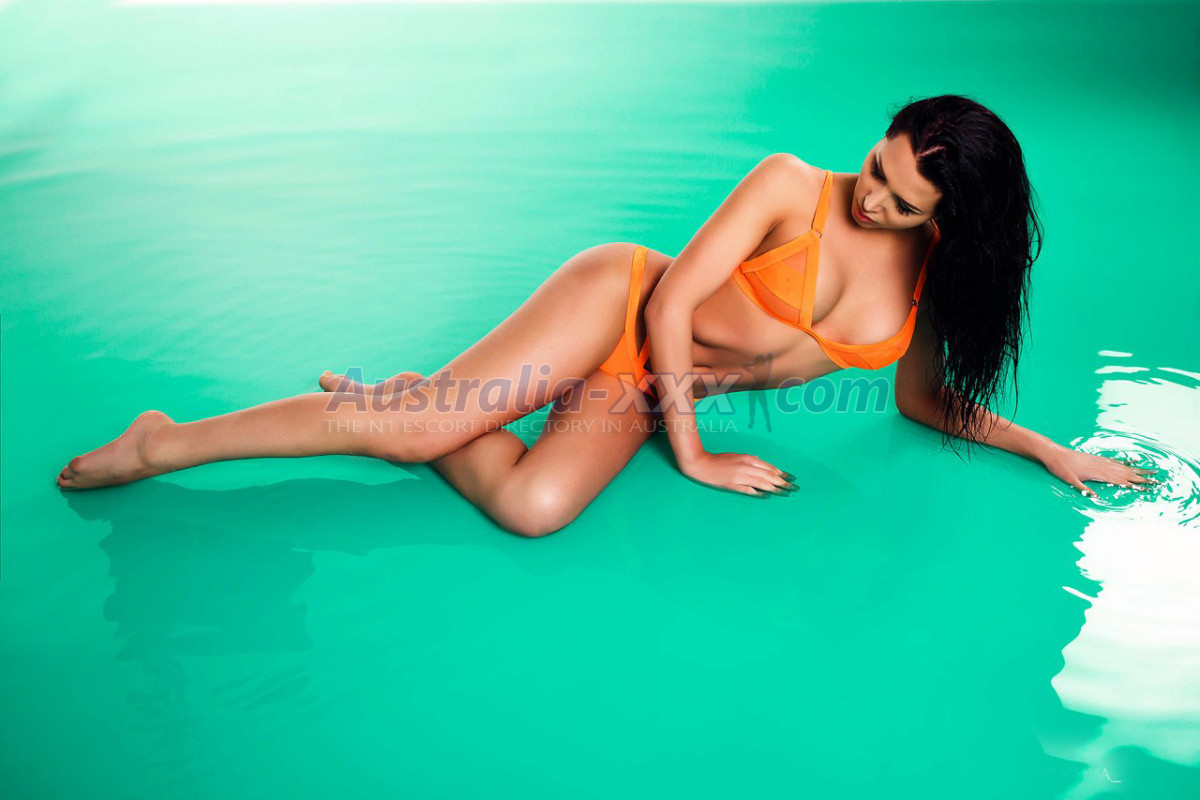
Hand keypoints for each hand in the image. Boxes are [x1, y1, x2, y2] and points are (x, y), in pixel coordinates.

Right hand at [680, 451, 796, 496]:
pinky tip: (766, 496)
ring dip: (775, 489)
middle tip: (794, 488)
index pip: (769, 467)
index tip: (792, 478)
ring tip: (785, 493)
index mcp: (748, 459)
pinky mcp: (732, 485)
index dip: (782, 473)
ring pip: (762, 483)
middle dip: (783, 482)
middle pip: (769, 475)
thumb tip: (761, 462)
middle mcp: (746, 466)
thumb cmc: (719, 460)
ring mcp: (740, 476)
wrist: (701, 463)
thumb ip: (750, 459)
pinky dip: (758, 493)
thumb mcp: (736, 456)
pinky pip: (748, 490)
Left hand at [1041, 445, 1158, 497]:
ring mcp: (1101, 461)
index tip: (1148, 488)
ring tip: (1151, 472)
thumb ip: (1083, 488)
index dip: (1135, 485)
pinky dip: (1126, 462)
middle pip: (1127, 474)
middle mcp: (1103, 466)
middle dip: (1143, 478)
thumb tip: (1095, 498)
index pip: (1121, 481)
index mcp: (1099, 473)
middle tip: (1158, 481)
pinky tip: (1132, 462)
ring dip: (1138, 470)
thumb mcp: (1070, 481)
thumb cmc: (1061, 468)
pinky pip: (1115, 460)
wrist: (1055, 453)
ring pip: (1124, 467)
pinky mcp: (1097, 458)